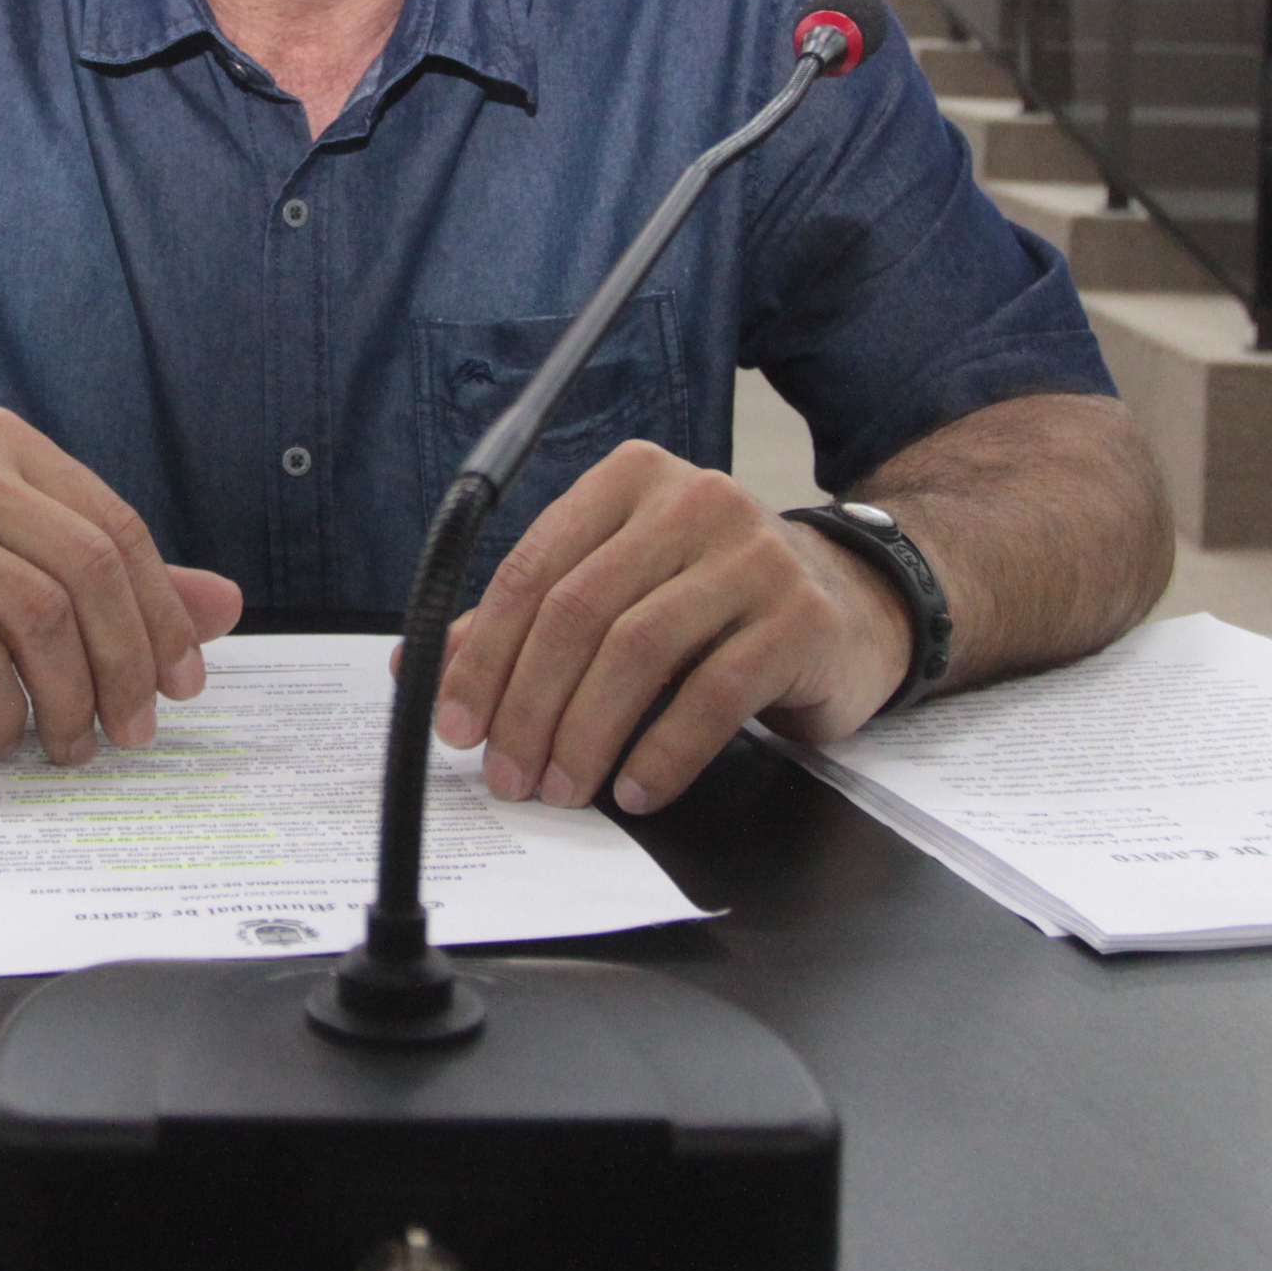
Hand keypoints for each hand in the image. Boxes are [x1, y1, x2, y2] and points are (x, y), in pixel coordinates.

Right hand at [0, 406, 244, 762]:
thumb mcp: (14, 569)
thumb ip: (113, 584)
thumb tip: (226, 606)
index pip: (115, 527)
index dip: (163, 613)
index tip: (183, 684)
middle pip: (87, 570)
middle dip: (127, 664)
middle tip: (135, 731)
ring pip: (39, 619)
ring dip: (71, 701)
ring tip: (70, 745)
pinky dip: (4, 717)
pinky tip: (0, 738)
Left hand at [434, 441, 910, 814]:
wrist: (854, 605)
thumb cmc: (717, 600)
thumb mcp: (622, 588)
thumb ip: (528, 618)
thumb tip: (417, 665)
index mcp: (631, 481)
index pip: (534, 567)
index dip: (483, 654)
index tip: (457, 724)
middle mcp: (693, 501)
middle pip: (579, 611)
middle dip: (529, 705)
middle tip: (508, 774)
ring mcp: (753, 556)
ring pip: (639, 652)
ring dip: (587, 734)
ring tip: (564, 789)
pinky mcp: (799, 618)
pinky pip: (713, 695)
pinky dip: (663, 752)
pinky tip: (636, 789)